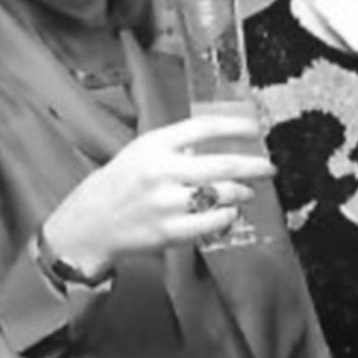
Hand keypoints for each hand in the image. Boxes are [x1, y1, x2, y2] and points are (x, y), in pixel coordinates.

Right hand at [41, 115, 274, 273]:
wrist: (89, 224)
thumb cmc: (122, 184)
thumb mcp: (141, 153)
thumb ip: (177, 146)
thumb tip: (224, 142)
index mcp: (153, 145)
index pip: (203, 127)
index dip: (236, 126)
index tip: (256, 129)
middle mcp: (160, 171)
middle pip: (223, 165)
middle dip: (255, 166)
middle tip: (269, 168)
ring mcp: (165, 203)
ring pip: (223, 194)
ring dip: (243, 193)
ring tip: (247, 192)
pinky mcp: (170, 231)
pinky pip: (215, 221)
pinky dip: (228, 216)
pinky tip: (228, 212)